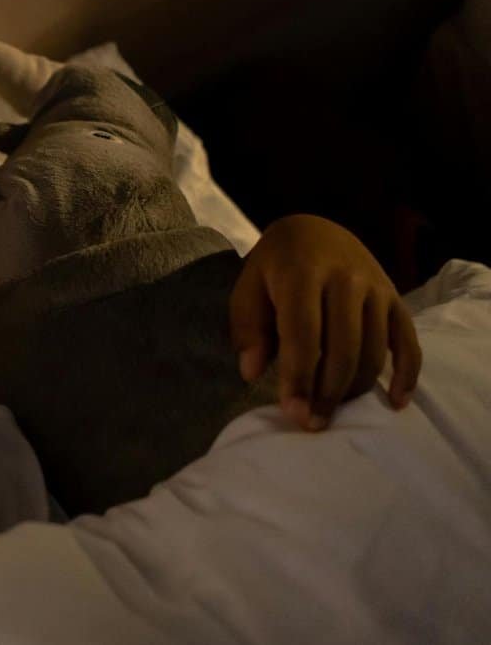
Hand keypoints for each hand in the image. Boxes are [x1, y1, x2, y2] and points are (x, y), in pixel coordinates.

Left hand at [229, 214, 421, 430]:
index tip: (293, 414)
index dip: (299, 378)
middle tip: (312, 424)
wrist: (313, 230)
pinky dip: (406, 374)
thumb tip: (251, 373)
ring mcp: (377, 288)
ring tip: (333, 412)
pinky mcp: (396, 298)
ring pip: (374, 350)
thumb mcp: (247, 289)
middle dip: (328, 393)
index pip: (303, 334)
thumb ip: (248, 329)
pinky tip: (394, 402)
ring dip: (356, 388)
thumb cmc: (273, 268)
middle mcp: (346, 279)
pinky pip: (408, 341)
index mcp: (302, 274)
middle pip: (343, 348)